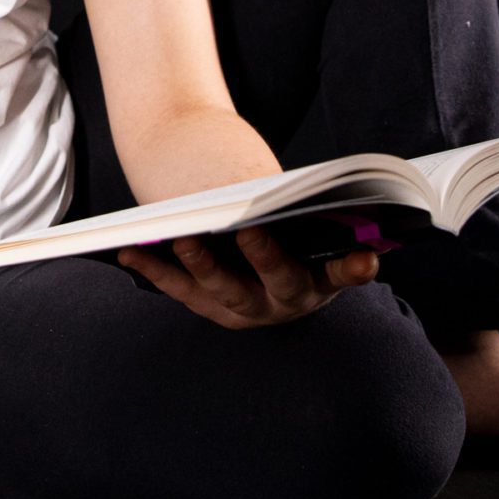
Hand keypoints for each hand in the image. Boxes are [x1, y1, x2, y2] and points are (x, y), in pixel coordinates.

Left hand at [116, 226, 380, 329]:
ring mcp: (247, 310)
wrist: (257, 250)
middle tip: (251, 230)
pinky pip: (181, 290)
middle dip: (265, 257)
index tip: (367, 257)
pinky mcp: (210, 308)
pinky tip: (131, 250)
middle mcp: (287, 301)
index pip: (343, 274)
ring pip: (225, 292)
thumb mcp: (298, 217)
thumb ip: (300, 208)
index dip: (354, 269)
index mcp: (322, 278)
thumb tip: (285, 188)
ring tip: (186, 238)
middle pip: (278, 283)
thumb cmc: (284, 223)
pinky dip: (155, 270)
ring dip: (204, 265)